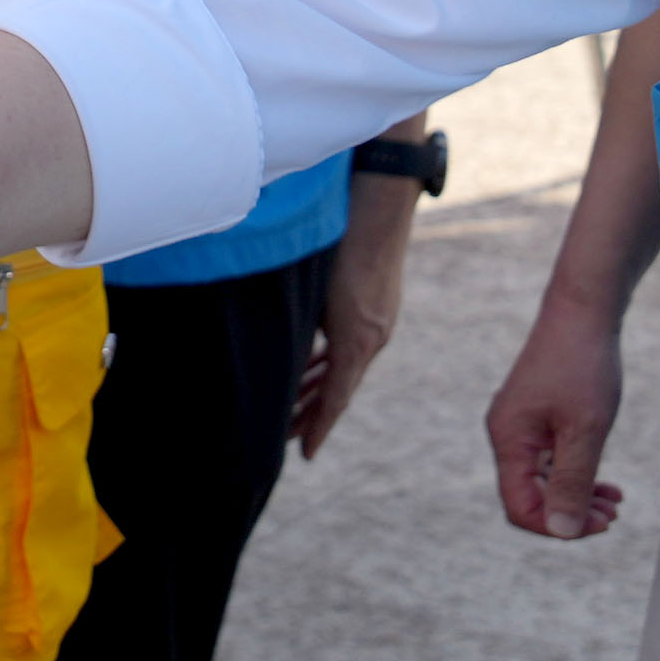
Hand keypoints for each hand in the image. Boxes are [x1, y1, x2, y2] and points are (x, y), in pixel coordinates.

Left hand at [291, 199, 411, 459]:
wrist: (378, 206)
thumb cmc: (340, 243)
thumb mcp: (313, 291)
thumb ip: (301, 327)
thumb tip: (281, 361)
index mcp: (357, 339)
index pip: (337, 398)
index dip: (318, 427)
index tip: (306, 454)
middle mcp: (373, 336)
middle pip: (341, 388)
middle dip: (313, 413)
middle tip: (287, 436)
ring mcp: (378, 322)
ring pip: (346, 367)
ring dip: (322, 387)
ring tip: (296, 408)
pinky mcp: (378, 307)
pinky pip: (353, 345)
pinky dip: (333, 361)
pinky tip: (315, 365)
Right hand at [485, 289, 627, 537]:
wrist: (584, 309)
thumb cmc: (584, 365)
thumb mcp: (586, 430)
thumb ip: (573, 482)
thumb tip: (563, 531)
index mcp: (509, 439)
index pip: (521, 507)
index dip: (557, 525)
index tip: (599, 523)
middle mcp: (508, 435)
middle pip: (531, 497)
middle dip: (572, 512)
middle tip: (613, 515)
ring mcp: (521, 425)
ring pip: (543, 479)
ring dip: (578, 495)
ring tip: (614, 502)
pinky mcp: (537, 416)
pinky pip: (550, 459)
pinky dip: (576, 474)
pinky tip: (605, 482)